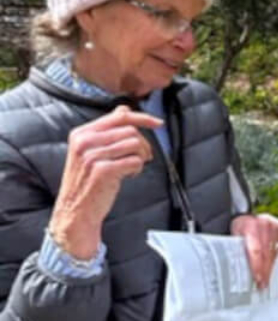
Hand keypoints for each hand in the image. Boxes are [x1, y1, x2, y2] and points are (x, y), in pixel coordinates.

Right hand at [49, 105, 162, 258]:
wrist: (76, 212)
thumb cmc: (88, 182)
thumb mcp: (90, 151)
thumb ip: (106, 131)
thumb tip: (124, 109)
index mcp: (81, 134)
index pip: (118, 116)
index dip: (142, 118)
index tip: (158, 123)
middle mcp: (84, 142)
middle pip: (130, 130)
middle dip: (143, 144)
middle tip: (143, 157)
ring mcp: (92, 156)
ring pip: (135, 144)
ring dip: (141, 157)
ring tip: (132, 168)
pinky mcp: (103, 170)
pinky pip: (134, 161)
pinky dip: (137, 169)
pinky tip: (128, 176)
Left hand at [231, 214, 277, 289]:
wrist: (246, 216)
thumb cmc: (238, 229)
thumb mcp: (232, 236)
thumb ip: (235, 250)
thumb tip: (235, 272)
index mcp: (250, 227)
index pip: (256, 250)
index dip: (257, 265)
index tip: (258, 278)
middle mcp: (264, 226)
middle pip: (265, 253)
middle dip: (264, 271)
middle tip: (262, 285)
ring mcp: (273, 228)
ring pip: (272, 253)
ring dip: (269, 268)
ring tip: (265, 281)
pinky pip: (277, 249)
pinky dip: (273, 261)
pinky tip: (269, 270)